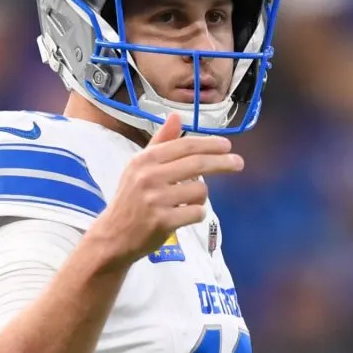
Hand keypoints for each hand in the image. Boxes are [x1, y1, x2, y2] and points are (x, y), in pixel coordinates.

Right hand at [87, 113, 243, 267]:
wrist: (114, 235)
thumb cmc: (131, 198)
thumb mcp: (139, 166)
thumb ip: (160, 142)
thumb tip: (176, 117)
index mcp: (145, 159)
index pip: (185, 145)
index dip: (210, 144)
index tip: (227, 146)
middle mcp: (149, 176)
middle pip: (197, 164)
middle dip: (222, 162)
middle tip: (238, 163)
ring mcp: (156, 200)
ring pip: (200, 191)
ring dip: (201, 196)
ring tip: (187, 201)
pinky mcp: (162, 221)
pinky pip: (196, 213)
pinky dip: (196, 214)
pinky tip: (183, 215)